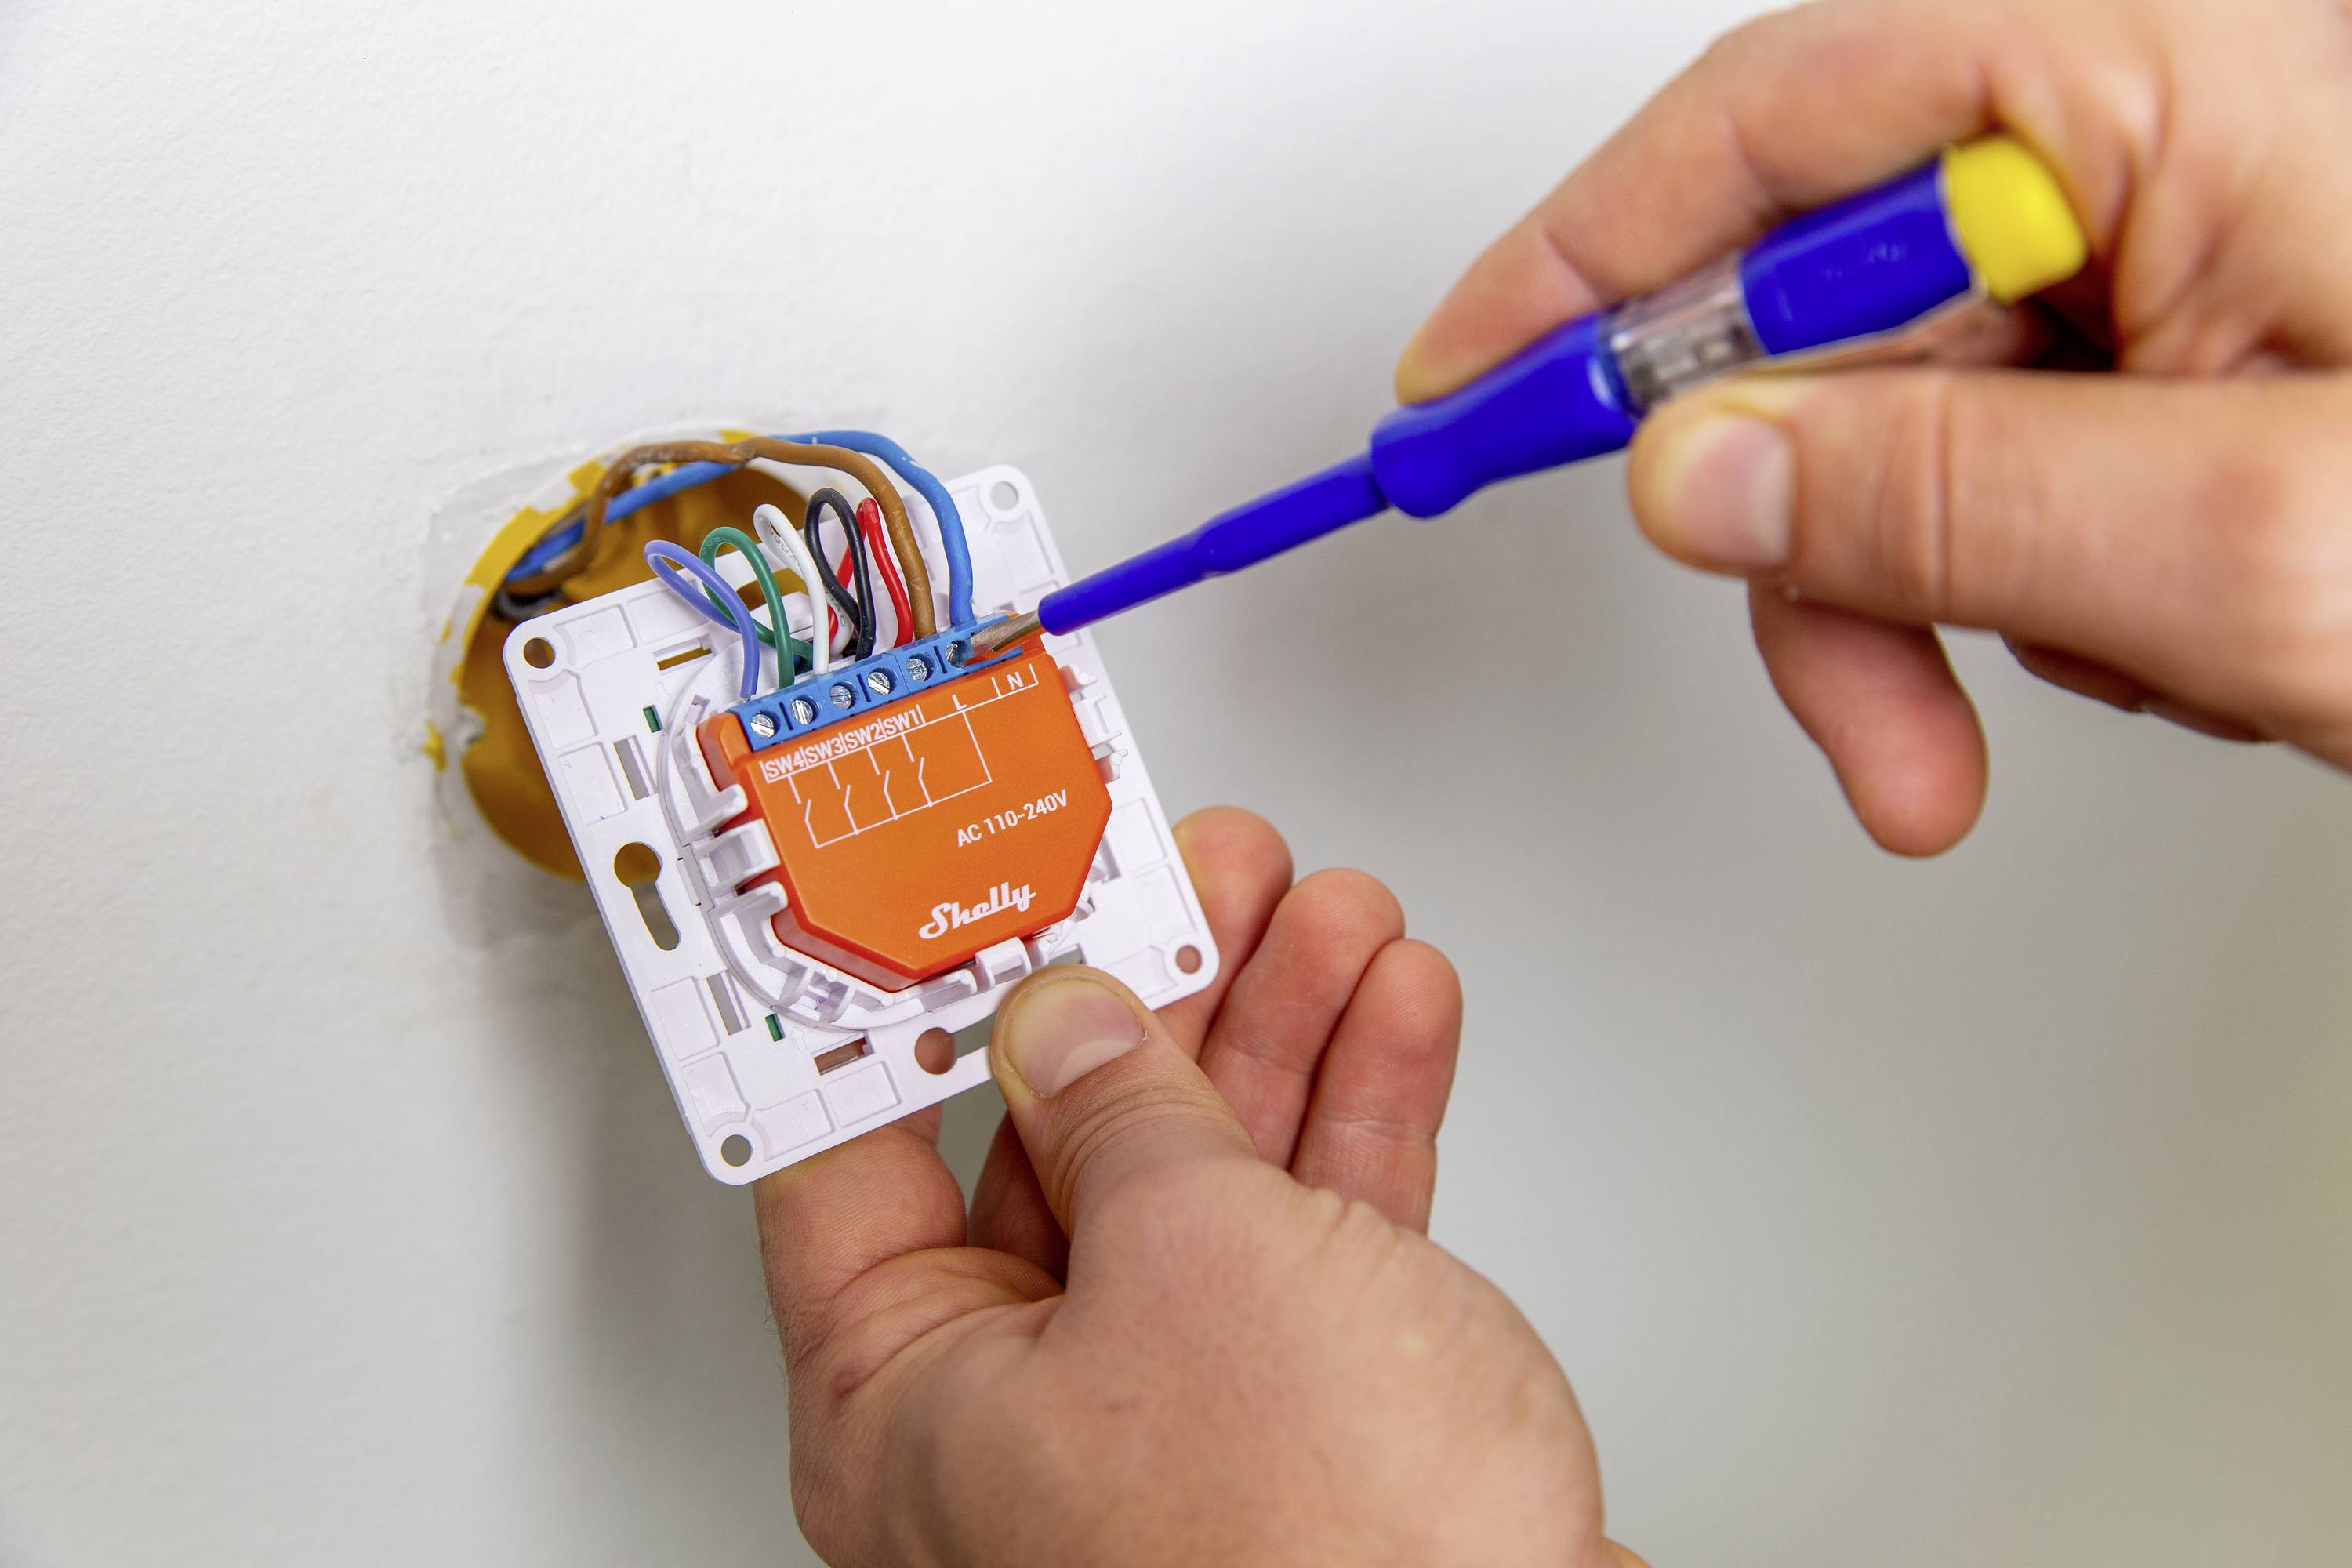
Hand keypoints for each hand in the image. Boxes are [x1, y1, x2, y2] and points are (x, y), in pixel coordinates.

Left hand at [756, 808, 1639, 1567]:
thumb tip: (1069, 1018)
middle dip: (1157, 991)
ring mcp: (1165, 1428)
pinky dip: (1354, 1120)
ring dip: (1279, 1030)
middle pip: (1059, 1148)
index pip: (852, 1162)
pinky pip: (1307, 1243)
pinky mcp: (1299, 1430)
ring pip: (1203, 1179)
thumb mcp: (1190, 1256)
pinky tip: (1392, 1013)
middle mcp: (1018, 1427)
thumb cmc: (1324, 1562)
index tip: (937, 896)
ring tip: (1328, 911)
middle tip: (1197, 874)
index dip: (897, 1011)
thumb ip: (1123, 1108)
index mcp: (911, 1409)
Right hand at [1401, 0, 2351, 854]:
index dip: (1588, 258)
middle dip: (1817, 536)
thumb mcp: (2253, 542)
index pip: (1781, 120)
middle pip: (1834, 305)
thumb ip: (1942, 497)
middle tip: (1857, 712)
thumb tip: (1698, 470)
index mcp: (2170, 74)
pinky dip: (2016, 591)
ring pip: (1911, 418)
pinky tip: (2146, 643)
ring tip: (2023, 720)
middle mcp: (2162, 131)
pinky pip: (2005, 465)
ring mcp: (2182, 244)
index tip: (1463, 384)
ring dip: (1922, 600)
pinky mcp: (2196, 347)